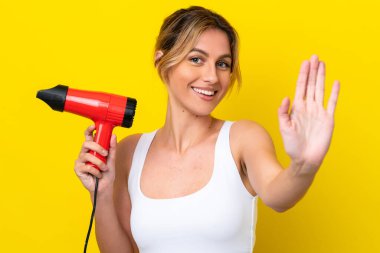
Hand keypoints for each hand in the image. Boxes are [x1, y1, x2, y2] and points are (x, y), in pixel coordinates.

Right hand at [74, 125, 116, 193]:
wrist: (104, 187)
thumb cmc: (107, 173)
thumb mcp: (112, 159)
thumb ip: (112, 148)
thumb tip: (113, 136)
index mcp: (92, 149)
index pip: (88, 137)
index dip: (89, 130)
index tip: (93, 126)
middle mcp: (84, 153)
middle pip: (86, 143)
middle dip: (97, 147)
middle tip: (105, 154)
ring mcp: (80, 161)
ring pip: (87, 155)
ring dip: (98, 162)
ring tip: (103, 168)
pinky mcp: (78, 169)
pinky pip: (86, 166)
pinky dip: (95, 171)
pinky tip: (98, 174)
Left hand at [278, 55, 339, 171]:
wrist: (304, 159)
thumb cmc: (292, 145)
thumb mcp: (284, 127)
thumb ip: (283, 112)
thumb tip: (286, 98)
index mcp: (297, 108)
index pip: (301, 87)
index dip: (303, 75)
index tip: (305, 62)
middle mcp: (308, 107)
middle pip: (311, 85)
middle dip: (312, 71)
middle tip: (314, 57)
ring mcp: (319, 112)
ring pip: (321, 90)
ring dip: (322, 77)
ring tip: (322, 64)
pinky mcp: (328, 119)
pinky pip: (332, 103)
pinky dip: (334, 93)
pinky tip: (335, 82)